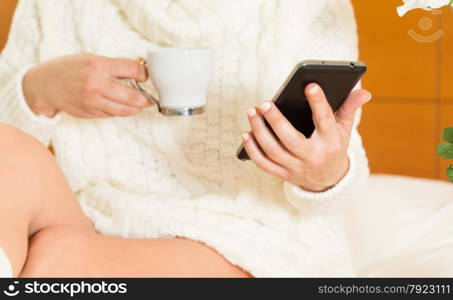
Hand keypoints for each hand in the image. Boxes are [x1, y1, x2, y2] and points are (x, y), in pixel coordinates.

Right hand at [22, 53, 150, 117]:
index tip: (145, 76)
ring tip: (141, 106)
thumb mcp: (90, 58)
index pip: (133, 70)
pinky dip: (121, 111)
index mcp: (98, 66)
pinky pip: (112, 114)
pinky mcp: (90, 112)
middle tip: (150, 99)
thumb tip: (138, 66)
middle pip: (133, 96)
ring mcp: (93, 101)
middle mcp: (97, 85)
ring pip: (125, 110)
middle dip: (146, 98)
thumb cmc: (68, 68)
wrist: (45, 85)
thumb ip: (113, 64)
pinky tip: (124, 107)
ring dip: (137, 109)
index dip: (144, 73)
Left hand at [242, 83, 371, 191]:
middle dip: (276, 121)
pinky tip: (247, 134)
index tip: (310, 85)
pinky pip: (264, 164)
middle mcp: (313, 156)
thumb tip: (363, 91)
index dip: (318, 102)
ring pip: (273, 151)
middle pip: (291, 140)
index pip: (325, 120)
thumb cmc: (334, 147)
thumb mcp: (345, 130)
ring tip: (252, 112)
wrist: (329, 181)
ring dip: (260, 131)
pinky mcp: (283, 174)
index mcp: (331, 142)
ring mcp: (296, 168)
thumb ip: (349, 108)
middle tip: (265, 103)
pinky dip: (253, 150)